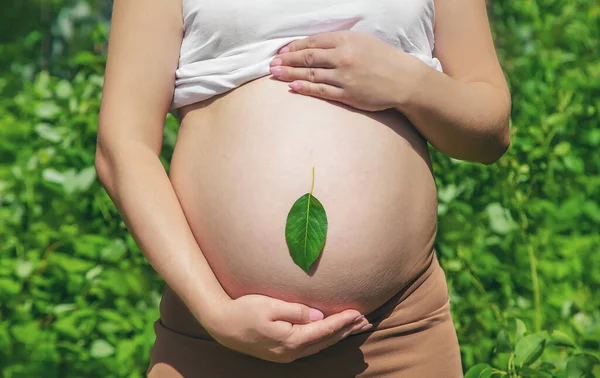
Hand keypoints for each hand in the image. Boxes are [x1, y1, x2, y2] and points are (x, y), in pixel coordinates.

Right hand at [203, 294, 371, 362]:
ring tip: (354, 327)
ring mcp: (286, 355)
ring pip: (319, 346)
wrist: (221, 325)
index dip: (343, 321)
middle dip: (346, 330)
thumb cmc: (244, 311)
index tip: (358, 312)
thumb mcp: (270, 306)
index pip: (324, 330)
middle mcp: (291, 352)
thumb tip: (318, 315)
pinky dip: (324, 339)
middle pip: (326, 341)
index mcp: (291, 340)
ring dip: (338, 336)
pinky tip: (330, 334)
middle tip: (366, 321)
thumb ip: (296, 311)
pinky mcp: (281, 353)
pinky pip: (310, 347)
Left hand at [269, 30, 425, 111]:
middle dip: (287, 60)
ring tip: (275, 74)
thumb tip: (315, 47)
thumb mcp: (362, 41)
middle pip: (308, 58)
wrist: (403, 80)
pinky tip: (292, 87)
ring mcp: (344, 76)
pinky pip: (321, 91)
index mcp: (346, 40)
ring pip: (310, 75)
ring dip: (290, 74)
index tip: (282, 51)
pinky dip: (305, 89)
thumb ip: (339, 42)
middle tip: (272, 63)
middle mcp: (343, 57)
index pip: (313, 42)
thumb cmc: (383, 59)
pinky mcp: (347, 94)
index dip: (294, 47)